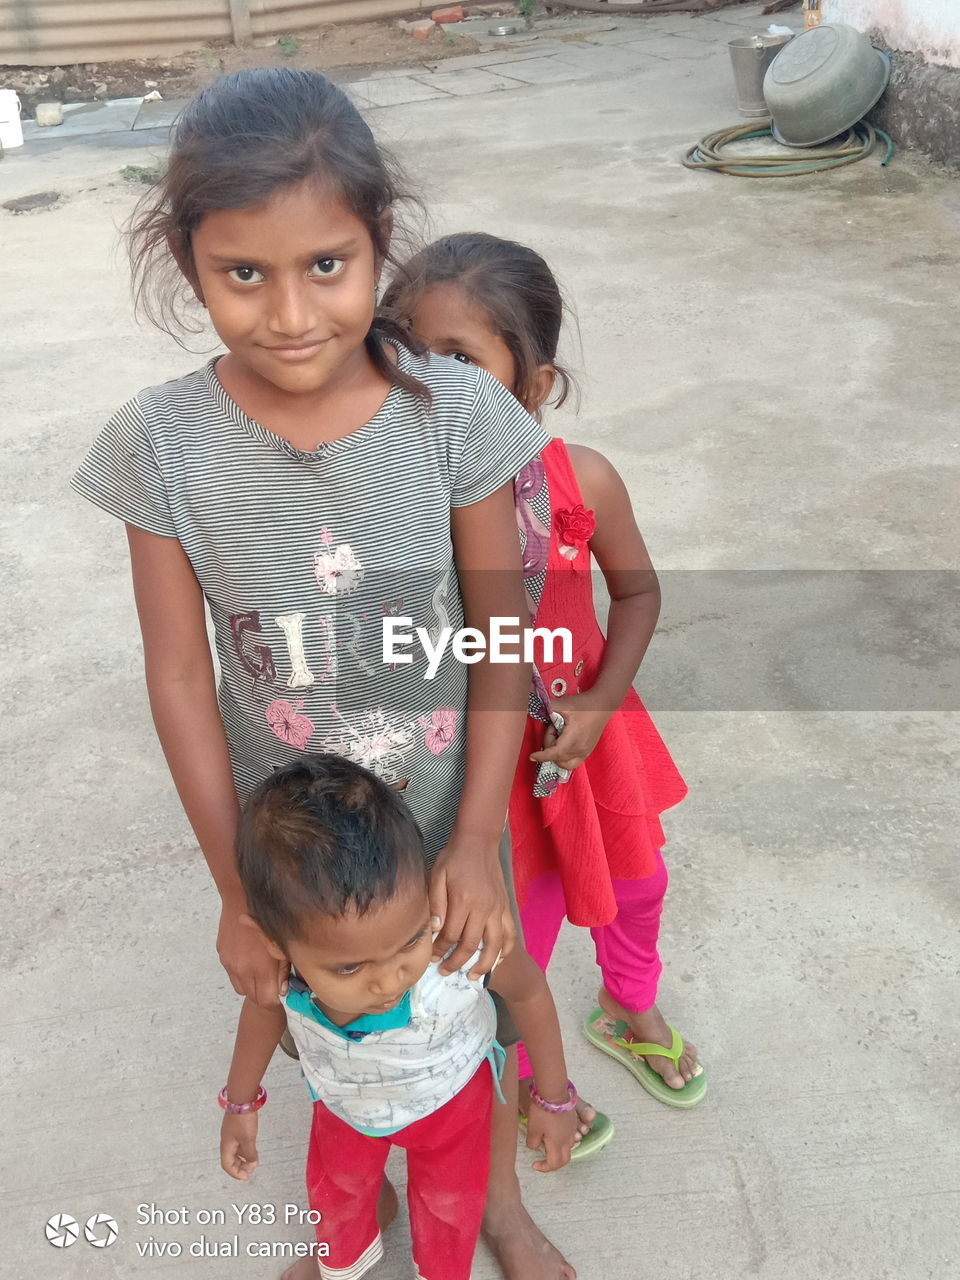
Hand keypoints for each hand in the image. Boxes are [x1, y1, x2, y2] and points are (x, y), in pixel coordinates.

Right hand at [217, 904, 288, 1006]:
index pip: (267, 1001)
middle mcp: (243, 969)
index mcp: (261, 968)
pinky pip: (232, 975)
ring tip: (261, 970)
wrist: (242, 897)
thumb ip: (283, 970)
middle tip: (273, 984)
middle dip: (264, 994)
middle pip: (253, 997)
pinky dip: (241, 973)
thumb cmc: (268, 917)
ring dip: (251, 985)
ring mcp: (230, 964)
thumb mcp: (283, 944)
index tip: (282, 992)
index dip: (276, 1000)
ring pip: (241, 989)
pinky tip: (250, 958)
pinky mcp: (222, 956)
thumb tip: (283, 991)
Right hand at [220, 1112, 259, 1180]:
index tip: (246, 1177)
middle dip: (240, 1167)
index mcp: (226, 1146)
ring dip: (244, 1159)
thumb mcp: (248, 1139)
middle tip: (251, 1171)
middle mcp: (227, 1142)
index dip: (236, 1173)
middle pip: (231, 1160)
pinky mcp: (236, 1129)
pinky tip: (254, 1151)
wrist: (242, 1099)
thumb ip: (250, 1154)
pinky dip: (246, 1150)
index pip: (227, 1165)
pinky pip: (239, 1144)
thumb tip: (252, 1164)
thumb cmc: (243, 1120)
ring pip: (236, 1152)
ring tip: (254, 1162)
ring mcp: (231, 1135)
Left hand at [429, 834, 514, 977]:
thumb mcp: (437, 875)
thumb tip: (436, 930)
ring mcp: (497, 908)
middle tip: (444, 971)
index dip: (439, 950)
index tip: (431, 958)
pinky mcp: (505, 907)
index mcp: (463, 900)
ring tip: (473, 976)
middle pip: (471, 944)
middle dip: (456, 962)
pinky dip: (505, 950)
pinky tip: (497, 960)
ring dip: (484, 964)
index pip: (450, 935)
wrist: (478, 842)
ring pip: (495, 944)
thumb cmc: (453, 859)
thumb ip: (436, 903)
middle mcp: (483, 907)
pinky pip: (510, 933)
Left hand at [523, 1098, 580, 1171]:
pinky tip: (554, 1135)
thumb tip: (535, 1147)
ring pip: (569, 1148)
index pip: (554, 1164)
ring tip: (548, 1148)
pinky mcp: (572, 1121)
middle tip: (544, 1162)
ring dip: (559, 1153)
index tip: (535, 1165)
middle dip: (554, 1164)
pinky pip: (570, 1137)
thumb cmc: (542, 1111)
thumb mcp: (532, 1129)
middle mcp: (567, 1140)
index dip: (544, 1168)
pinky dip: (563, 1142)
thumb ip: (533, 1143)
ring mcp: (571, 1130)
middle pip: (565, 1159)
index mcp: (557, 1144)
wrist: (554, 1092)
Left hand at [528, 691, 610, 772]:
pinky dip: (564, 756)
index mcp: (573, 739)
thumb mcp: (563, 704)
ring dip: (557, 754)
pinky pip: (573, 762)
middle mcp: (580, 749)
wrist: (603, 703)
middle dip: (550, 744)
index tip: (532, 756)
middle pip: (556, 757)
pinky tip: (564, 742)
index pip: (554, 754)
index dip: (541, 756)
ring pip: (564, 763)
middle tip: (555, 727)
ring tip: (559, 736)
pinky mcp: (588, 751)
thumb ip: (547, 707)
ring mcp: (585, 752)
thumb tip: (532, 707)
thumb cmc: (584, 704)